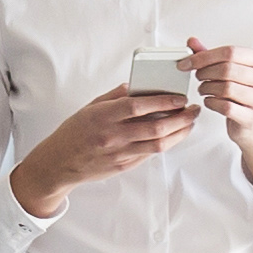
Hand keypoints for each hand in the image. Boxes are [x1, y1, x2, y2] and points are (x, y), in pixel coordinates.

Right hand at [9, 85, 194, 216]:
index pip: (139, 106)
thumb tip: (137, 86)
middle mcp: (113, 136)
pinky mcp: (123, 166)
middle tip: (192, 110)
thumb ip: (115, 96)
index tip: (179, 98)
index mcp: (103, 116)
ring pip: (158, 144)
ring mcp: (119, 153)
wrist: (60, 162)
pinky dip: (164, 143)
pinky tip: (173, 135)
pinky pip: (149, 154)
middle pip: (155, 127)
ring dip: (179, 133)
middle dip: (180, 118)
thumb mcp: (90, 107)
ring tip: (189, 123)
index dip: (163, 102)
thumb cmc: (74, 133)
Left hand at [185, 37, 252, 188]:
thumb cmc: (244, 96)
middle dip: (205, 72)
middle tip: (198, 76)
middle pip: (227, 68)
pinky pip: (226, 107)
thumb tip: (192, 41)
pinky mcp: (252, 118)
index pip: (230, 51)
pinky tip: (210, 101)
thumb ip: (212, 57)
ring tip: (203, 89)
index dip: (204, 56)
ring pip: (226, 87)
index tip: (187, 62)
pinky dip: (211, 102)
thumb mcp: (231, 72)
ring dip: (207, 88)